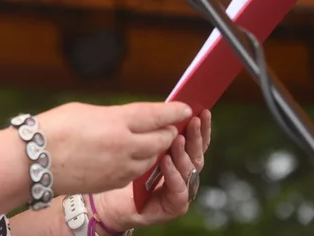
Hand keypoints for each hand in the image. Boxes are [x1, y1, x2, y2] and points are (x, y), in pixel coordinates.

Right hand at [36, 101, 192, 196]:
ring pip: (151, 158)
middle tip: (170, 125)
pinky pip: (135, 172)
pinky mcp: (112, 183)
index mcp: (116, 122)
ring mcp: (119, 168)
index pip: (155, 115)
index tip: (185, 108)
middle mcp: (123, 146)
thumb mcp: (86, 111)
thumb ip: (113, 116)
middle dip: (168, 131)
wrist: (33, 161)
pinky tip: (131, 155)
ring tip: (152, 140)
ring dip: (155, 149)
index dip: (173, 112)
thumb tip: (128, 120)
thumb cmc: (54, 129)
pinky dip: (139, 162)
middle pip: (160, 139)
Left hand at [95, 109, 212, 231]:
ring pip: (190, 171)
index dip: (201, 128)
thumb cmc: (127, 171)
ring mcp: (182, 191)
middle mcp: (185, 175)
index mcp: (180, 159)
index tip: (202, 111)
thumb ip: (156, 132)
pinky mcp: (174, 206)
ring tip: (177, 138)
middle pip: (196, 154)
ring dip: (183, 153)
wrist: (110, 201)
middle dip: (195, 137)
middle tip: (193, 120)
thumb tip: (168, 107)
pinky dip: (173, 175)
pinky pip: (179, 190)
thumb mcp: (142, 146)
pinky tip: (166, 161)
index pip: (197, 143)